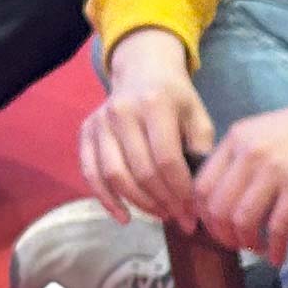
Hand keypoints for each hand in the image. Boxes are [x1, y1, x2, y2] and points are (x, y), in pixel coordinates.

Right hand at [82, 28, 217, 226]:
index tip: (193, 210)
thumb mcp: (197, 116)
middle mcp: (122, 111)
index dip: (180, 191)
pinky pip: (91, 173)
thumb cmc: (175, 98)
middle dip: (164, 201)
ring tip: (161, 215)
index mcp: (155, 103)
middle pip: (142, 171)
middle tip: (180, 217)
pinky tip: (125, 217)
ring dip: (140, 203)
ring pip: (116, 176)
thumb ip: (201, 151)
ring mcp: (100, 121)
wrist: (142, 70)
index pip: (167, 159)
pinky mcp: (86, 132)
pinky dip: (107, 200)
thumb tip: (199, 197)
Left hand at [194, 72, 287, 257]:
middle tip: (237, 245)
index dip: (204, 216)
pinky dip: (276, 248)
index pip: (202, 186)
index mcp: (237, 138)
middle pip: (217, 208)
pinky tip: (279, 256)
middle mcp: (250, 152)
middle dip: (223, 236)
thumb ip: (242, 159)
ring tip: (258, 249)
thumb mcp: (266, 133)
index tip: (216, 230)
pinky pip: (279, 227)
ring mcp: (276, 169)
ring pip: (243, 220)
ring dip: (247, 243)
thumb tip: (225, 200)